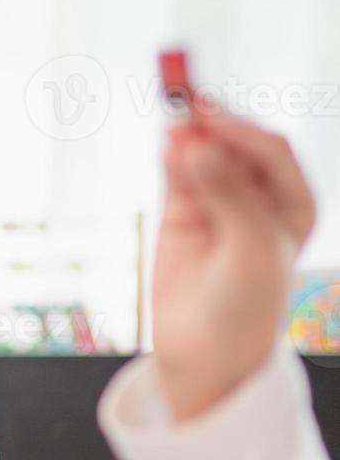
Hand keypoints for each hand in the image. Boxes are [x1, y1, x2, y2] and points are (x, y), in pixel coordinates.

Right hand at [153, 107, 314, 421]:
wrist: (206, 353)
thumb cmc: (247, 304)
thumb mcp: (251, 247)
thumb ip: (226, 193)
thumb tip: (195, 146)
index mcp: (294, 202)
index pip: (271, 151)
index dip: (241, 129)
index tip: (209, 117)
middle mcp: (259, 197)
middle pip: (235, 145)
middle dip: (213, 126)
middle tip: (183, 106)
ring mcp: (218, 203)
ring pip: (203, 155)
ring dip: (188, 139)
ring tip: (169, 124)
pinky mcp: (181, 215)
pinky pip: (177, 176)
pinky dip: (171, 159)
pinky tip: (165, 147)